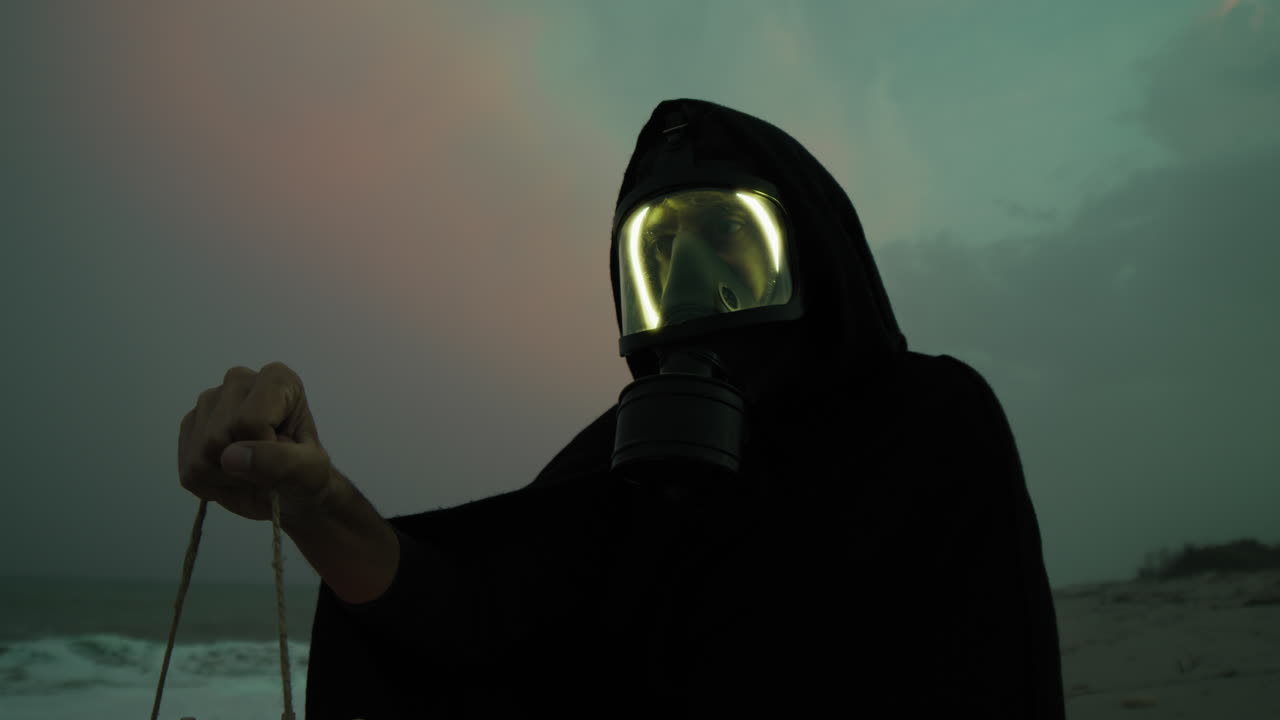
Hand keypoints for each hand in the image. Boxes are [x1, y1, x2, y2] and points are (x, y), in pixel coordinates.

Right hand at [177, 362, 346, 522]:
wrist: (290, 493)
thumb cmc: (306, 476)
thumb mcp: (311, 473)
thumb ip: (281, 462)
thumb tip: (230, 456)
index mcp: (277, 379)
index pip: (251, 420)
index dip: (266, 449)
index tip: (284, 452)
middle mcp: (238, 381)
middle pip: (220, 436)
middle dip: (244, 465)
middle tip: (267, 467)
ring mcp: (209, 401)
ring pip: (201, 453)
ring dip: (228, 476)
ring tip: (251, 471)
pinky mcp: (190, 426)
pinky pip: (189, 467)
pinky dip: (211, 483)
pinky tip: (232, 474)